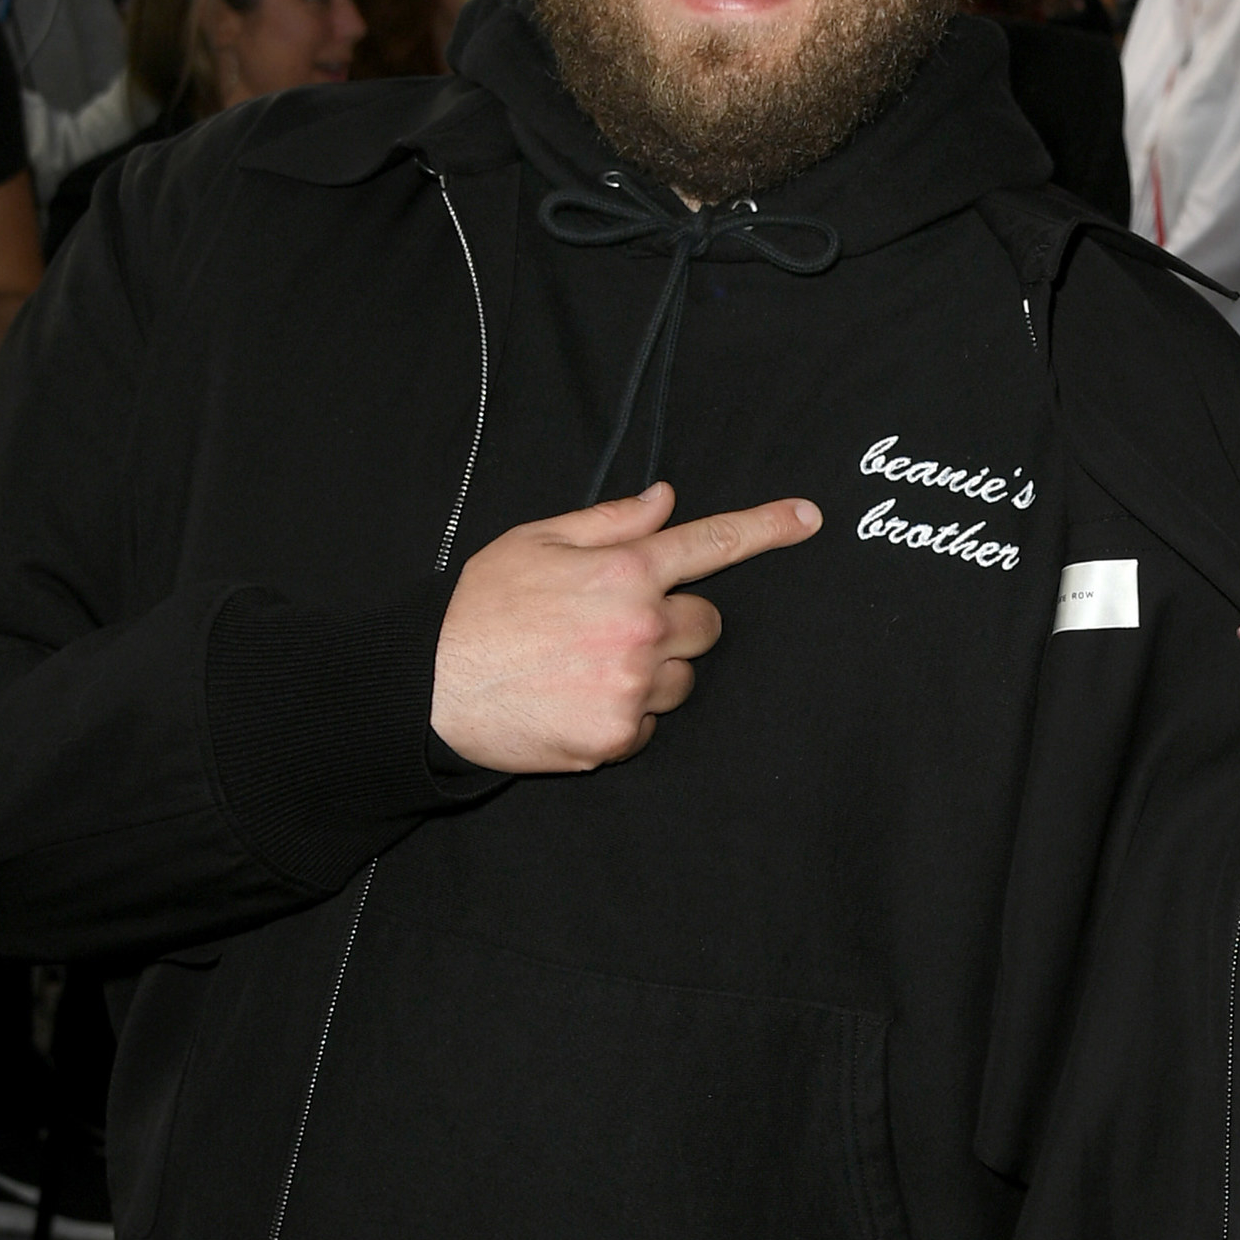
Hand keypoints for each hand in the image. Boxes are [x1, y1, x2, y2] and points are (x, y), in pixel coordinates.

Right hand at [431, 483, 820, 772]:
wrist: (429, 688)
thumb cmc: (480, 607)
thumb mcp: (536, 541)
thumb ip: (609, 522)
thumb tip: (665, 500)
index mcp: (625, 571)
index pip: (712, 543)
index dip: (766, 527)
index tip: (809, 518)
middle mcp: (640, 628)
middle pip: (708, 624)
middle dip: (678, 622)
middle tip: (619, 625)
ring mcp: (631, 688)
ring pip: (681, 678)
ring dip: (651, 672)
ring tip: (586, 667)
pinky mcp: (616, 738)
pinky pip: (648, 726)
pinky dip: (624, 717)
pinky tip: (576, 701)